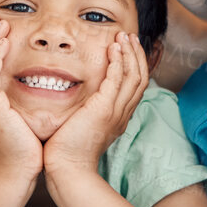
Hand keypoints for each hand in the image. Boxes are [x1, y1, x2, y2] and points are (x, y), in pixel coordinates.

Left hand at [43, 32, 147, 175]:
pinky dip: (118, 61)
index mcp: (119, 118)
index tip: (126, 49)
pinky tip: (113, 48)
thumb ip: (85, 112)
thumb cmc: (67, 152)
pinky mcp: (104, 109)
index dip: (134, 66)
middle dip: (136, 55)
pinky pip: (117, 79)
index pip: (134, 87)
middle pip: (140, 78)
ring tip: (124, 36)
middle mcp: (122, 114)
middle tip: (130, 37)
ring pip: (134, 76)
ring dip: (129, 53)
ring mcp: (115, 111)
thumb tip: (76, 101)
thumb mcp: (81, 127)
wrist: (67, 169)